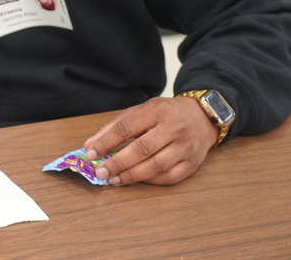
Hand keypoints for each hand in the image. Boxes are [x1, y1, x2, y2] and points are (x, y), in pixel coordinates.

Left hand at [82, 96, 217, 185]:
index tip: (90, 153)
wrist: (202, 117)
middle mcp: (173, 128)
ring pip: (157, 165)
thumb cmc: (165, 114)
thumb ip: (115, 125)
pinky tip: (136, 180)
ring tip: (114, 180)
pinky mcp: (193, 163)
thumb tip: (90, 145)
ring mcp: (185, 147)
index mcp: (156, 111)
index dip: (106, 142)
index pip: (126, 127)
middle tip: (101, 172)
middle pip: (143, 148)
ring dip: (132, 175)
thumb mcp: (140, 110)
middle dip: (118, 163)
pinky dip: (150, 181)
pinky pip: (170, 177)